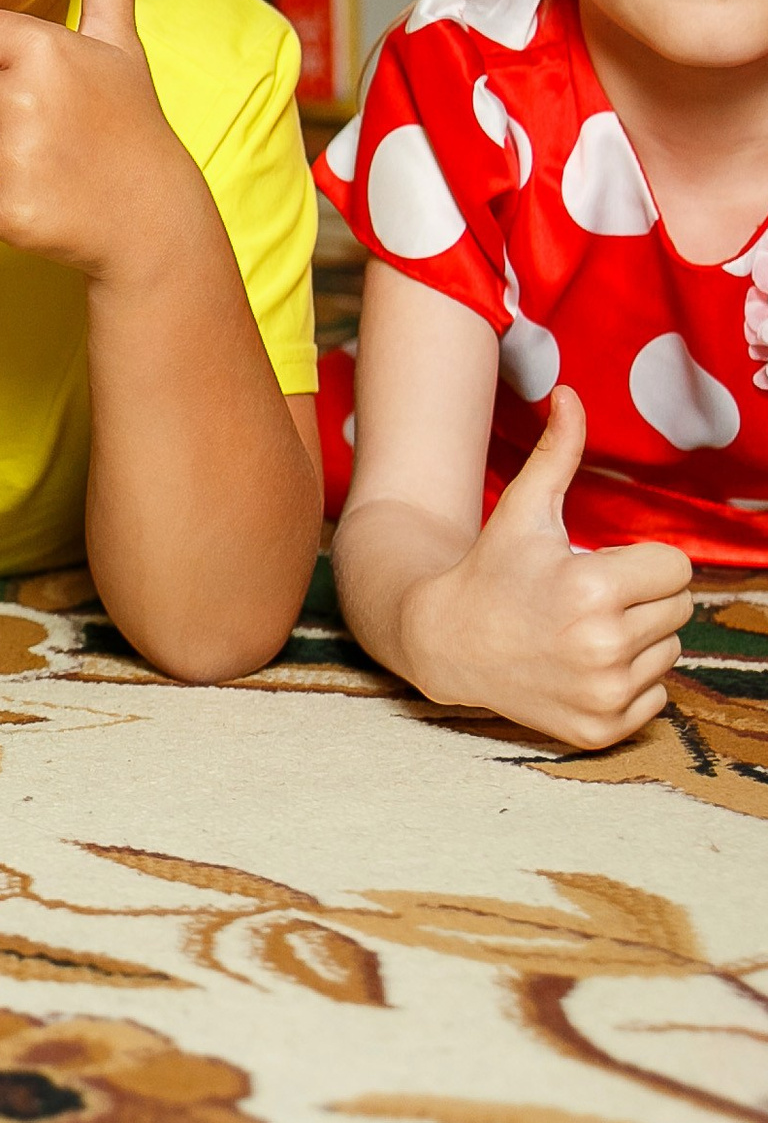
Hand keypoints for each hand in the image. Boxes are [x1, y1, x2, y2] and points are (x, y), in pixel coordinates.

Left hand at [0, 0, 192, 278]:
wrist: (153, 215)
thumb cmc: (129, 121)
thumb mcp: (120, 44)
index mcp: (43, 48)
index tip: (22, 81)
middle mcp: (27, 98)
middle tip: (29, 130)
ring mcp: (17, 158)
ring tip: (30, 163)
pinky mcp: (9, 212)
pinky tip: (29, 196)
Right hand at [408, 387, 693, 747]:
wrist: (442, 642)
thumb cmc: (490, 570)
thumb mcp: (523, 511)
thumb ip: (558, 453)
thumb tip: (571, 393)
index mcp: (592, 589)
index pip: (677, 569)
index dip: (640, 563)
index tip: (596, 567)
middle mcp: (603, 646)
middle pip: (679, 611)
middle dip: (640, 600)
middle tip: (585, 600)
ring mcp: (603, 693)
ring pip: (669, 653)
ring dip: (637, 641)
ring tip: (581, 632)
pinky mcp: (601, 729)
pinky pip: (656, 698)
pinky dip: (628, 683)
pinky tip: (581, 667)